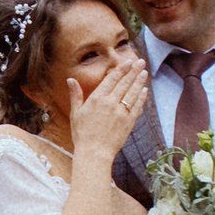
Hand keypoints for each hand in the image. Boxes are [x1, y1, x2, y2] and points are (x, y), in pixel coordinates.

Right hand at [67, 50, 147, 165]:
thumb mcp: (75, 113)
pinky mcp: (128, 122)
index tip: (128, 62)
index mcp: (97, 99)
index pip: (112, 79)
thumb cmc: (82, 134)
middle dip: (133, 71)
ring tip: (144, 72)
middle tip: (140, 62)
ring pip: (132, 93)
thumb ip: (76, 94)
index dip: (121, 69)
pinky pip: (137, 106)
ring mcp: (121, 112)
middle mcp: (110, 103)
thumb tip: (70, 79)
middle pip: (124, 83)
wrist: (94, 153)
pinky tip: (144, 90)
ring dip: (139, 81)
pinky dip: (141, 97)